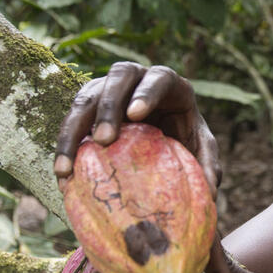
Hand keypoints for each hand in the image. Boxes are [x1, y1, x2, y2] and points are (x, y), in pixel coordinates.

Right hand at [54, 62, 220, 191]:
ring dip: (74, 129)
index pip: (160, 78)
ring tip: (68, 167)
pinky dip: (65, 146)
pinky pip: (71, 122)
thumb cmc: (185, 143)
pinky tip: (62, 175)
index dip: (147, 92)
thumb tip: (211, 194)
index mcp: (170, 85)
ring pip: (86, 98)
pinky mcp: (88, 110)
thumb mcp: (201, 154)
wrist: (161, 146)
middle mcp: (136, 81)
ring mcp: (108, 90)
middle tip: (105, 139)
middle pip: (118, 78)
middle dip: (109, 106)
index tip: (136, 114)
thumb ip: (208, 168)